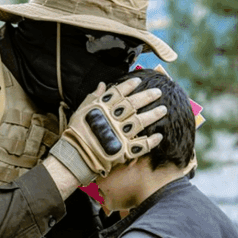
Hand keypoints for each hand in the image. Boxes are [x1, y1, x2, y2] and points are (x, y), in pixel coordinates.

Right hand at [49, 77, 166, 184]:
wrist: (74, 156)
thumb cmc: (76, 132)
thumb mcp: (81, 110)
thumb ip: (93, 97)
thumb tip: (102, 84)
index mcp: (101, 109)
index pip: (117, 93)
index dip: (128, 86)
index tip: (139, 81)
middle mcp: (112, 119)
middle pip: (133, 105)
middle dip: (147, 97)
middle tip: (158, 92)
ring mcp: (118, 135)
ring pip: (139, 122)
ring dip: (153, 115)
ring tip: (164, 110)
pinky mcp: (123, 150)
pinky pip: (140, 145)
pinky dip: (151, 141)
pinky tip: (159, 136)